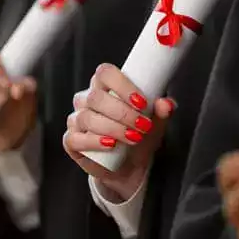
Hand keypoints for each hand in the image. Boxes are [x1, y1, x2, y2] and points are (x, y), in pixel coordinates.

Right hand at [63, 63, 174, 200]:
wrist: (130, 166)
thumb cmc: (141, 134)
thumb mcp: (156, 122)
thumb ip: (162, 110)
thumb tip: (166, 104)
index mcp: (105, 85)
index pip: (105, 73)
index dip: (122, 85)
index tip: (142, 102)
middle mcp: (87, 99)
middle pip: (96, 97)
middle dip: (123, 112)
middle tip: (143, 125)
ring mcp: (77, 119)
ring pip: (88, 117)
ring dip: (114, 128)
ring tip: (134, 138)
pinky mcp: (71, 141)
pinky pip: (76, 138)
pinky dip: (95, 141)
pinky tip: (111, 146)